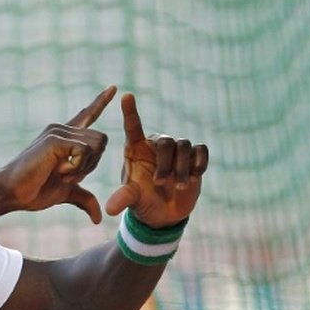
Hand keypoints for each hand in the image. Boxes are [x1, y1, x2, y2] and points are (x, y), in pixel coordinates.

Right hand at [0, 86, 117, 223]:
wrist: (11, 193)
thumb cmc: (32, 191)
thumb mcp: (65, 194)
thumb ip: (83, 198)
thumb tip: (98, 218)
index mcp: (65, 138)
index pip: (87, 115)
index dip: (101, 101)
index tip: (113, 87)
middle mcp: (62, 129)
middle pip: (101, 140)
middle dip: (92, 165)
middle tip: (67, 176)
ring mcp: (58, 132)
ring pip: (96, 144)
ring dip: (83, 167)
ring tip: (60, 173)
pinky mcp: (55, 139)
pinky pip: (84, 150)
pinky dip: (76, 167)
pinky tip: (58, 171)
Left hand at [105, 93, 207, 227]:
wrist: (165, 213)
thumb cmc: (143, 202)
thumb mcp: (132, 200)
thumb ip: (123, 199)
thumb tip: (109, 210)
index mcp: (135, 150)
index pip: (132, 126)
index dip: (130, 112)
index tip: (126, 96)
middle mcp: (155, 145)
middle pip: (166, 141)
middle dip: (166, 163)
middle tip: (160, 183)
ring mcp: (176, 150)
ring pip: (184, 146)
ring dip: (181, 168)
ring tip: (179, 186)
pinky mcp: (193, 157)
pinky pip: (200, 150)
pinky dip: (198, 164)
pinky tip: (193, 177)